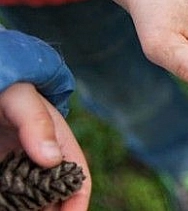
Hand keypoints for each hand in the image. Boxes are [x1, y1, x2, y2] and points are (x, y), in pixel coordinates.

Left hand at [0, 83, 90, 210]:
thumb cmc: (9, 91)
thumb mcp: (20, 100)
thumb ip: (37, 124)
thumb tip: (51, 159)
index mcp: (62, 148)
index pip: (78, 185)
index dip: (76, 207)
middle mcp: (46, 164)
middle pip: (54, 200)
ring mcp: (23, 172)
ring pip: (32, 203)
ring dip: (28, 209)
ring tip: (15, 207)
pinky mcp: (5, 176)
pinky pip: (11, 199)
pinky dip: (10, 205)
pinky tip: (6, 204)